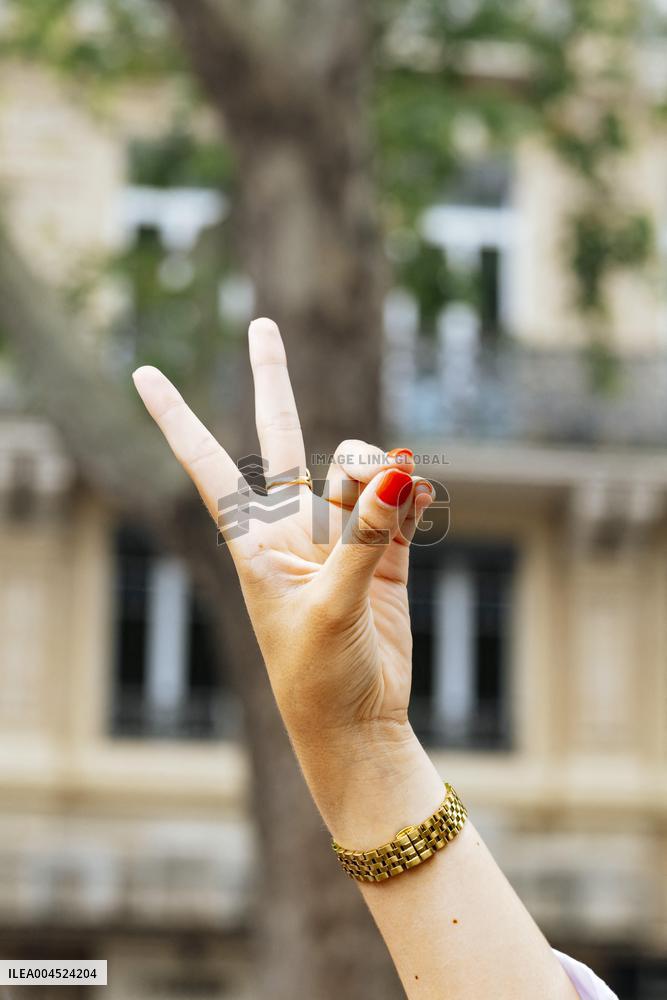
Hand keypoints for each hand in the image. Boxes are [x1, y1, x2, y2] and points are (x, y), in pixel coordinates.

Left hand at [133, 317, 439, 841]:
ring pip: (355, 467)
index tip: (141, 372)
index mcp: (252, 541)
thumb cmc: (318, 678)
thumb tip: (393, 473)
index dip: (176, 417)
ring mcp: (339, 537)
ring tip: (393, 499)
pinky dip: (411, 493)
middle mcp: (291, 529)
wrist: (358, 724)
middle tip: (262, 323)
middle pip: (282, 436)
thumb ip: (363, 539)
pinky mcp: (384, 554)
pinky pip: (398, 501)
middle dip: (272, 379)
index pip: (207, 464)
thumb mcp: (331, 610)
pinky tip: (417, 498)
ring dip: (376, 471)